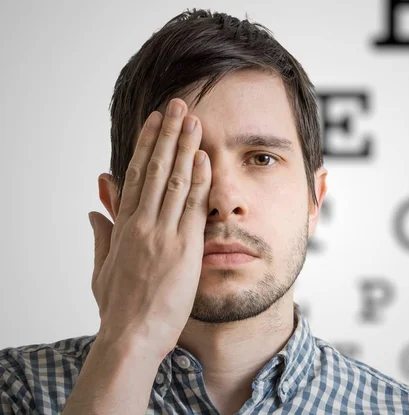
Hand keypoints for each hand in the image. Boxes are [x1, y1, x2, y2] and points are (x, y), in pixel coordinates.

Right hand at [88, 98, 209, 358]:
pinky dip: (199, 179)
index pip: (136, 175)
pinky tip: (204, 156)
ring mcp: (162, 234)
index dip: (146, 145)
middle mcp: (141, 223)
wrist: (130, 335)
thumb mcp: (103, 268)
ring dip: (185, 147)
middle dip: (167, 134)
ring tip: (194, 120)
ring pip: (174, 180)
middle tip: (177, 105)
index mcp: (124, 226)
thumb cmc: (118, 307)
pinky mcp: (183, 248)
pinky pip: (192, 206)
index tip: (154, 122)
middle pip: (155, 169)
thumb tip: (93, 212)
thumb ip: (100, 236)